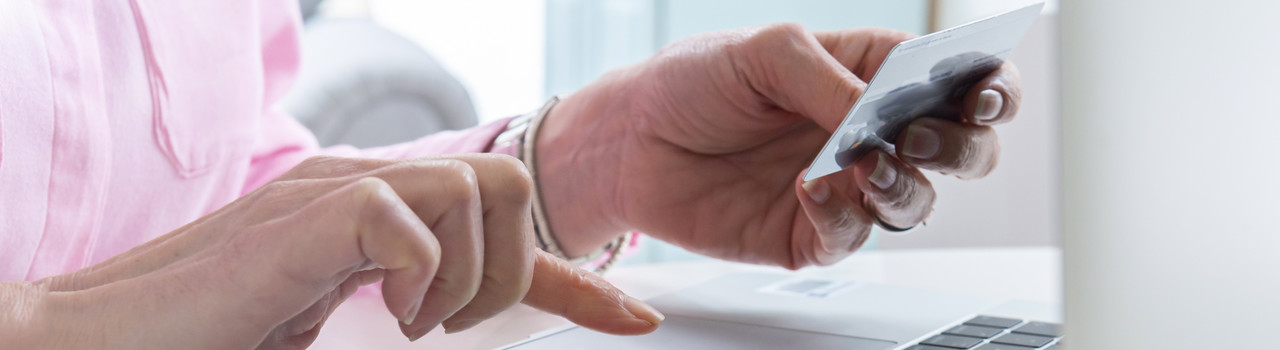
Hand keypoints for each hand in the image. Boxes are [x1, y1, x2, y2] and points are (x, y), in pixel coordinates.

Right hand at [14, 155, 660, 348]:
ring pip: (479, 185)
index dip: (576, 279)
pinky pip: (412, 217)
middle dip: (510, 269)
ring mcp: (337, 190)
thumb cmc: (220, 337)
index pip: (503, 229)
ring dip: (466, 274)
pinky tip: (379, 310)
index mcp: (378, 214)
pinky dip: (417, 277)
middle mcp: (366, 186)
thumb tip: (448, 334)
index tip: (635, 318)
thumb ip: (404, 314)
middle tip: (444, 326)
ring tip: (409, 322)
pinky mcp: (309, 210)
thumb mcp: (340, 331)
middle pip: (509, 181)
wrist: (104, 342)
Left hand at [538, 24, 1020, 266]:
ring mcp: (844, 186)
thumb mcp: (765, 50)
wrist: (629, 141)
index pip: (956, 82)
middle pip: (960, 150)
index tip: (984, 94)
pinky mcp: (810, 233)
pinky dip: (839, 214)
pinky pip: (849, 236)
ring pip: (914, 201)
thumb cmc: (694, 82)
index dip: (990, 89)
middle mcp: (868, 133)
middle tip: (919, 135)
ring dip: (900, 186)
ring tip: (860, 165)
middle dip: (959, 146)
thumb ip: (829, 77)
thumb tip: (876, 115)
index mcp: (871, 75)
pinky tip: (811, 189)